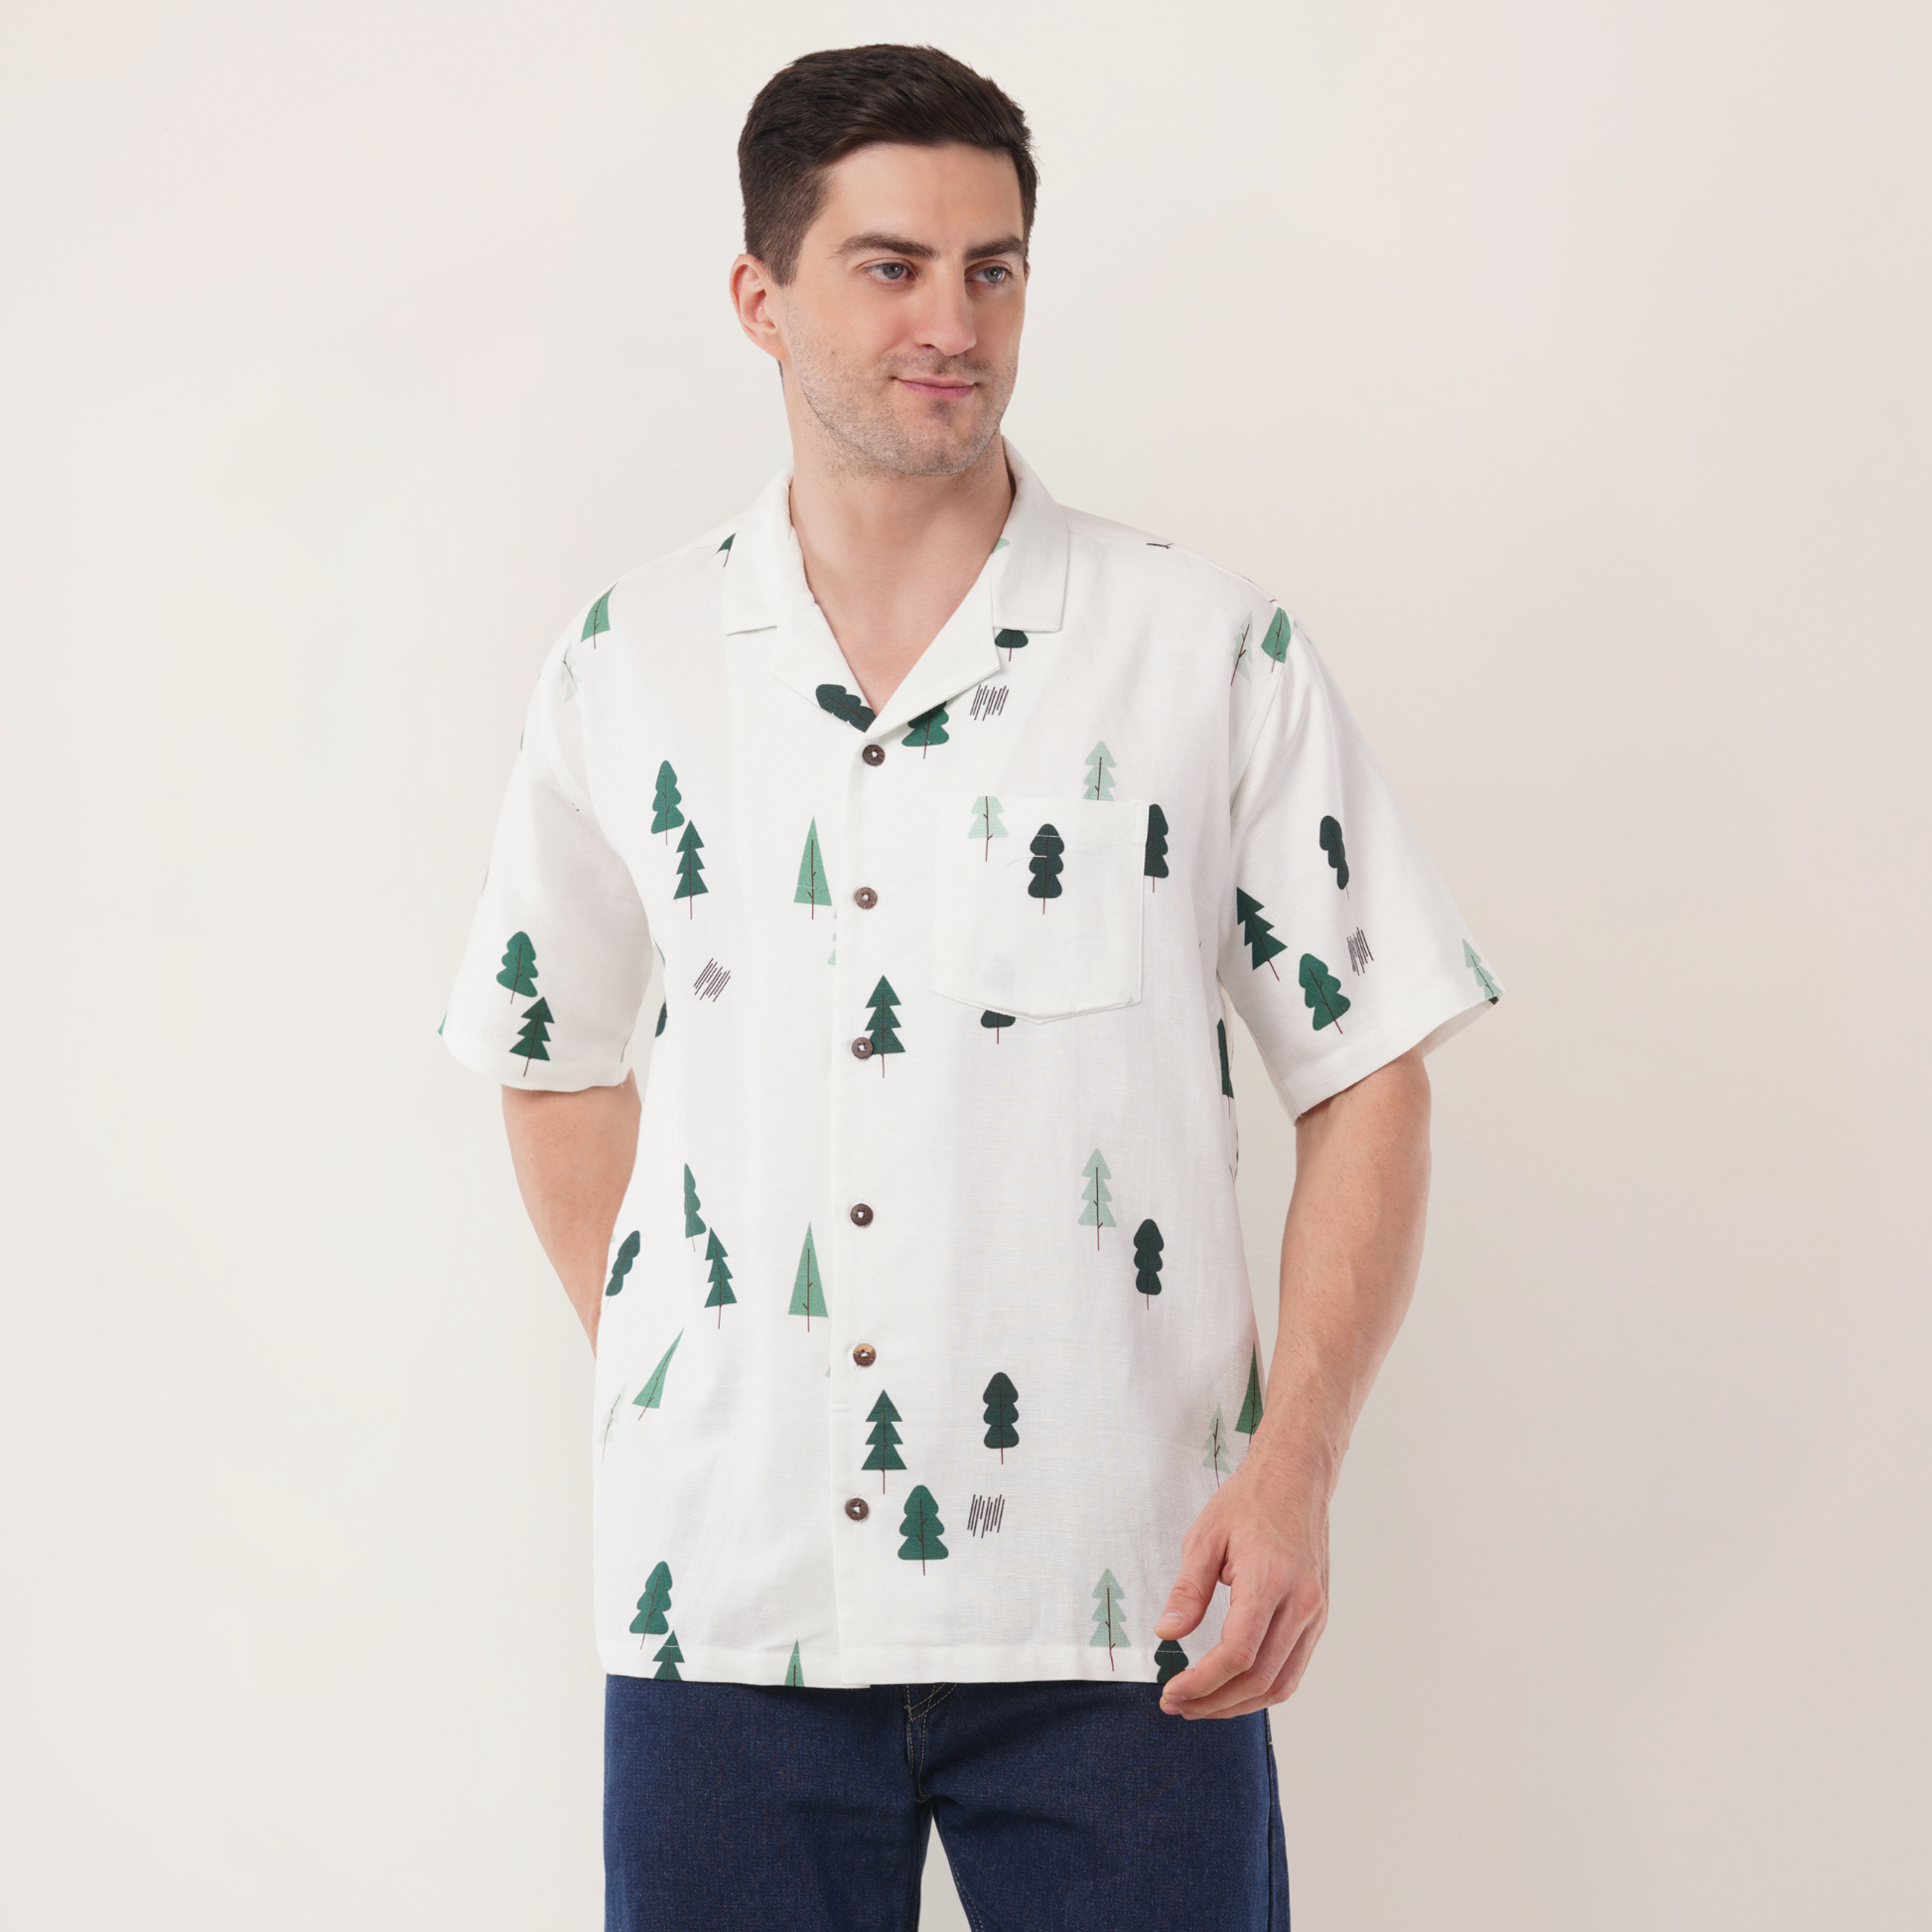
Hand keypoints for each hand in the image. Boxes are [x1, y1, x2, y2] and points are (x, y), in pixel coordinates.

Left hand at [1153, 1432, 1331, 1719]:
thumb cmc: (1249, 1502)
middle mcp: (1301, 1604)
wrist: (1297, 1478)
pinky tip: (1233, 1688)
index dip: (1202, 1682)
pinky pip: (1294, 1668)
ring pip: (1282, 1683)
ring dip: (1240, 1704)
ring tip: (1201, 1705)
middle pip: (1260, 1678)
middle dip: (1216, 1702)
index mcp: (1269, 1581)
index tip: (1171, 1691)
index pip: (1238, 1653)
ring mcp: (1315, 1613)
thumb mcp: (1205, 1536)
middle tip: (1178, 1705)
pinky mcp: (1318, 1617)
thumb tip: (1167, 1633)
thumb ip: (1188, 1589)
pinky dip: (1263, 1688)